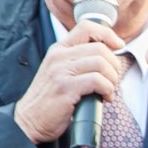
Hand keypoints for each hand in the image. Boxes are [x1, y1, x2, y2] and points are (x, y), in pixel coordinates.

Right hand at [13, 19, 126, 143]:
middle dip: (114, 65)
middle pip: (99, 48)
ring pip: (101, 63)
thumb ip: (78, 61)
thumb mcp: (59, 72)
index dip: (107, 34)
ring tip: (108, 90)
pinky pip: (97, 81)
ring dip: (112, 78)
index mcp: (58, 50)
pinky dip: (108, 89)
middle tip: (113, 79)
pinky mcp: (66, 88)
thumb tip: (109, 57)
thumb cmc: (50, 99)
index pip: (86, 27)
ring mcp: (61, 71)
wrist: (29, 120)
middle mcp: (58, 56)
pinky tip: (105, 97)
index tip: (118, 46)